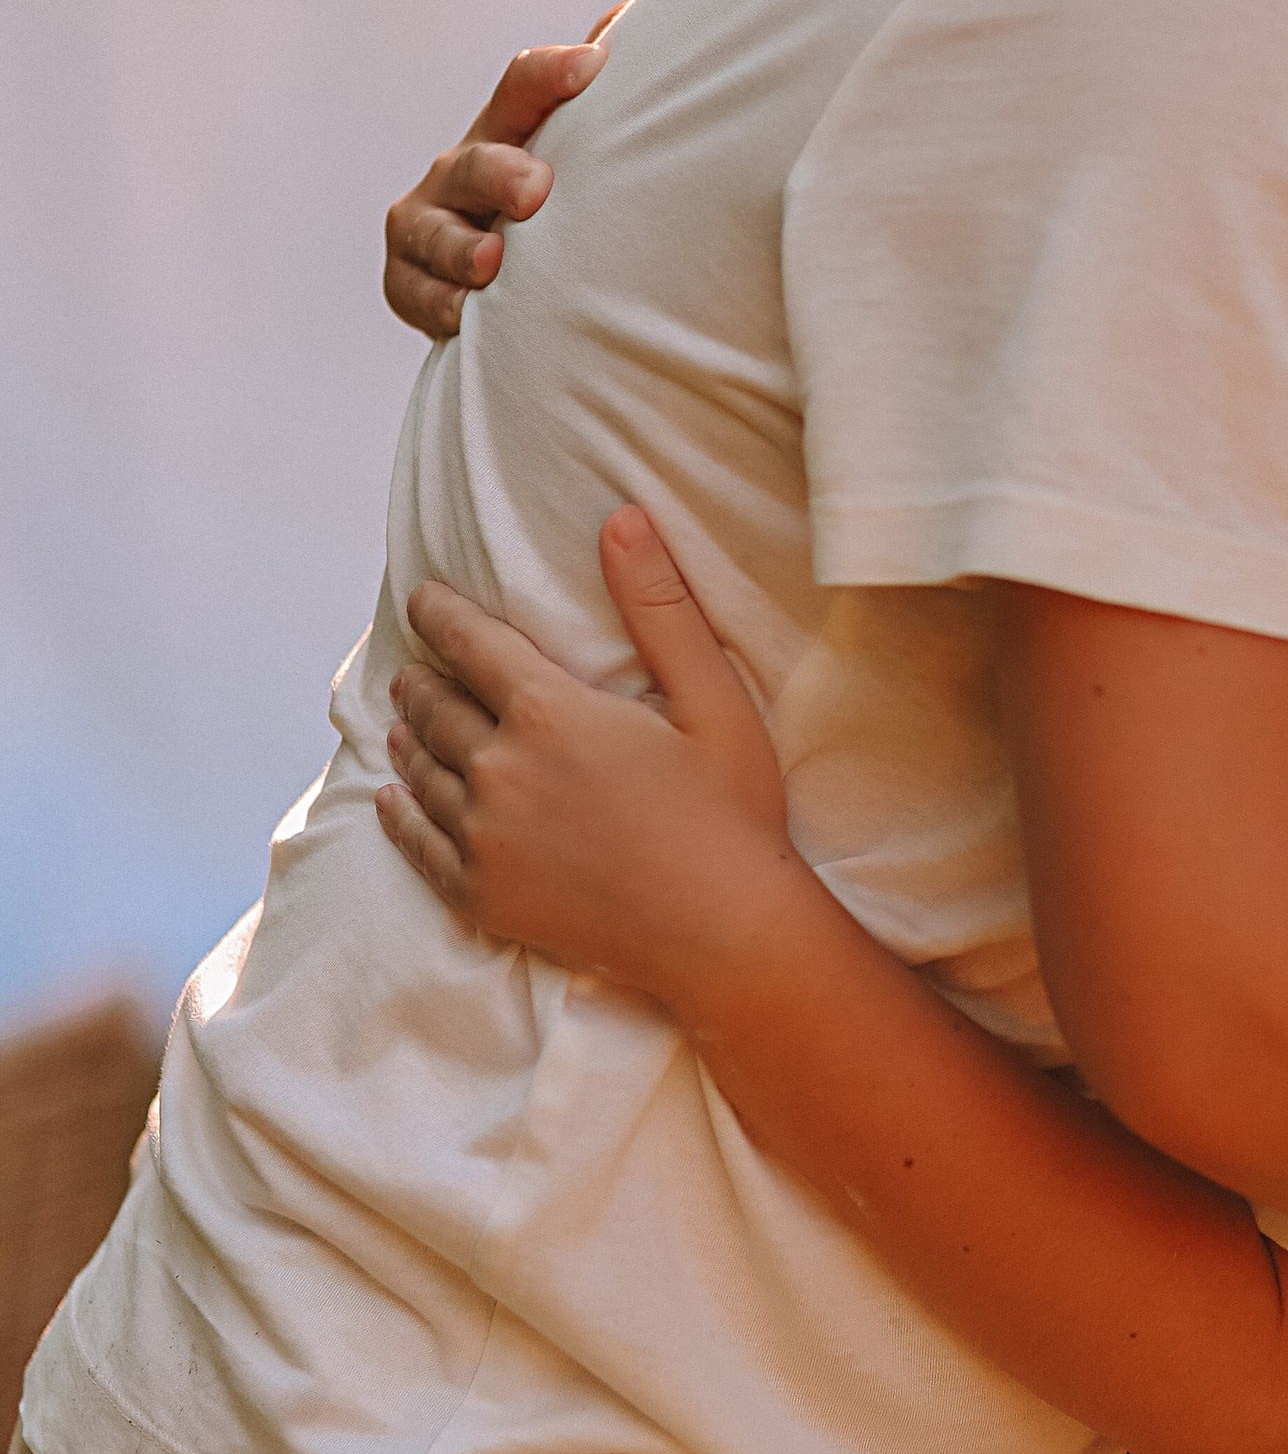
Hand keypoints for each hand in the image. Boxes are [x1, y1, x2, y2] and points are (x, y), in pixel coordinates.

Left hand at [376, 507, 792, 1006]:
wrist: (725, 935)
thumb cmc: (730, 810)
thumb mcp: (712, 697)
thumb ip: (659, 606)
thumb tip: (621, 519)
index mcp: (550, 712)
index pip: (473, 646)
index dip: (442, 616)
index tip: (422, 599)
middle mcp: (500, 771)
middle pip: (438, 711)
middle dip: (423, 682)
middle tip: (413, 669)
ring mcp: (485, 839)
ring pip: (424, 774)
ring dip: (409, 740)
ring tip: (401, 723)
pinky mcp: (484, 895)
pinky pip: (421, 846)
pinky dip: (400, 816)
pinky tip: (391, 800)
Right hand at [382, 33, 609, 339]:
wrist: (525, 286)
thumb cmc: (571, 205)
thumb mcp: (595, 153)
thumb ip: (618, 97)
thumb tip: (642, 16)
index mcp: (513, 129)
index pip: (524, 87)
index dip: (552, 74)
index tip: (593, 66)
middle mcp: (464, 169)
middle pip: (475, 161)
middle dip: (500, 172)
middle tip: (538, 189)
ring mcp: (430, 222)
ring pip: (432, 229)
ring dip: (460, 245)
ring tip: (492, 261)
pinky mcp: (409, 280)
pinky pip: (414, 290)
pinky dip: (438, 303)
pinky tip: (465, 315)